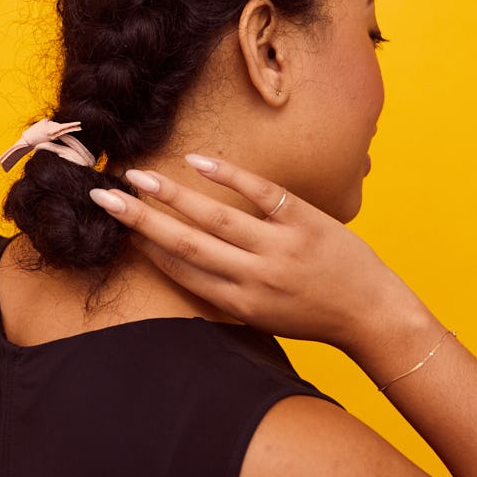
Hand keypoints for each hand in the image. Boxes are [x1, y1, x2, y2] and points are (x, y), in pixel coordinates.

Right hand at [89, 154, 431, 355]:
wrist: (372, 315)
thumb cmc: (313, 315)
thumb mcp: (264, 315)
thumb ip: (227, 292)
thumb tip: (184, 264)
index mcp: (239, 303)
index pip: (181, 271)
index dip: (145, 245)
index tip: (117, 225)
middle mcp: (254, 277)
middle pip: (185, 244)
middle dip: (140, 220)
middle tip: (103, 197)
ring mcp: (280, 247)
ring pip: (215, 218)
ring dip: (172, 196)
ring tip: (137, 177)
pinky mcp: (305, 221)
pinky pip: (260, 193)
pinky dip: (228, 176)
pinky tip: (197, 161)